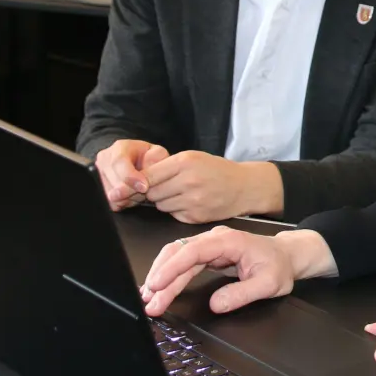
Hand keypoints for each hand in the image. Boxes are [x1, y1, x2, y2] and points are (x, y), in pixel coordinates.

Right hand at [94, 140, 169, 209]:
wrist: (137, 165)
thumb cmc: (148, 159)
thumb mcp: (157, 153)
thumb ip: (156, 157)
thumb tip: (148, 166)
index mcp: (119, 147)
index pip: (119, 162)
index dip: (131, 177)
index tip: (144, 187)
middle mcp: (105, 159)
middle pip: (115, 182)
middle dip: (134, 190)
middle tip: (146, 190)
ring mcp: (99, 175)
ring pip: (114, 196)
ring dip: (131, 197)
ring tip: (140, 190)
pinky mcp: (99, 190)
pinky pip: (113, 203)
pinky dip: (125, 203)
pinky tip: (132, 195)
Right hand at [140, 227, 336, 315]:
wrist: (287, 256)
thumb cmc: (279, 267)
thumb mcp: (268, 285)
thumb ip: (242, 294)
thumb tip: (216, 305)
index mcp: (229, 241)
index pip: (193, 251)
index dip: (172, 268)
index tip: (157, 285)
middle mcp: (216, 239)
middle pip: (180, 254)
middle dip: (161, 277)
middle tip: (149, 301)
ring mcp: (210, 245)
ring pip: (178, 258)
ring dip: (162, 277)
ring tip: (148, 298)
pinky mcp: (208, 254)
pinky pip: (184, 263)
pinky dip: (170, 276)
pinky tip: (159, 288)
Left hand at [143, 151, 281, 223]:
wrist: (244, 187)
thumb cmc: (216, 170)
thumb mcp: (193, 158)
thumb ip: (167, 166)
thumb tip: (138, 178)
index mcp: (185, 162)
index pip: (148, 176)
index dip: (138, 182)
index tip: (132, 186)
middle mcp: (188, 181)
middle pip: (152, 193)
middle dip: (153, 192)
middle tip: (163, 188)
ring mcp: (193, 201)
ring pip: (161, 206)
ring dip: (164, 202)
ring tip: (179, 194)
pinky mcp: (196, 216)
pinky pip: (173, 215)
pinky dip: (177, 210)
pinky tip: (189, 203)